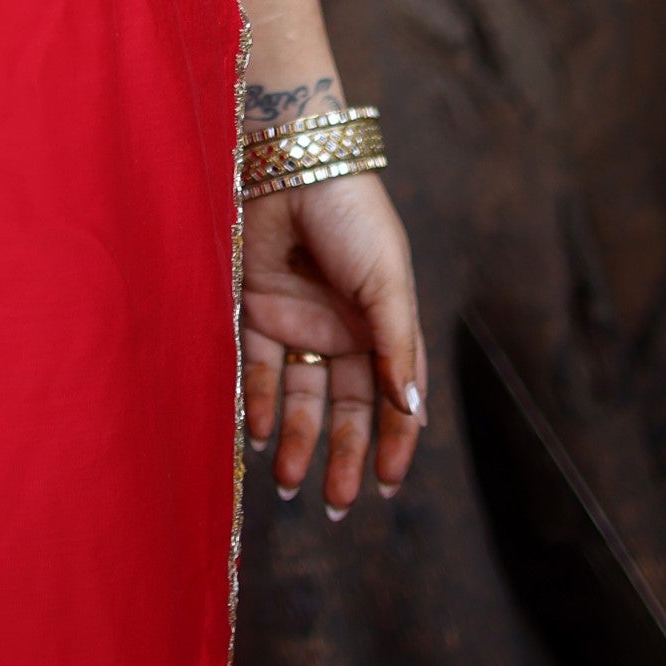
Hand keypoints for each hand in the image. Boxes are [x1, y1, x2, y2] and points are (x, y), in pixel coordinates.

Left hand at [239, 171, 426, 518]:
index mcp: (384, 324)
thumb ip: (396, 346)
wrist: (291, 160)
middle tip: (336, 506)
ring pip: (301, 398)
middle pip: (347, 408)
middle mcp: (342, 329)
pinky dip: (258, 403)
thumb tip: (410, 410)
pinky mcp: (255, 308)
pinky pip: (256, 368)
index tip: (386, 485)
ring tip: (290, 486)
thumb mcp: (387, 282)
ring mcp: (298, 321)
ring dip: (298, 441)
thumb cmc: (352, 216)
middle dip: (343, 457)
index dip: (393, 441)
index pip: (392, 398)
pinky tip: (261, 436)